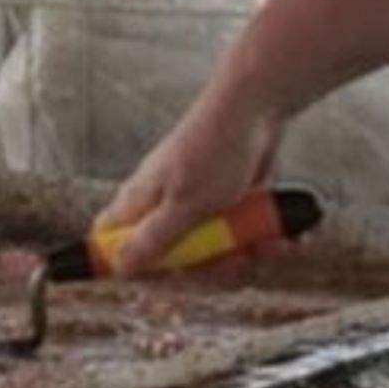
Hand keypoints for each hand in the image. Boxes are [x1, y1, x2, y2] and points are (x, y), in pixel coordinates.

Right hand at [94, 76, 283, 275]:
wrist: (257, 108)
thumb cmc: (215, 149)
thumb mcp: (184, 206)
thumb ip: (153, 239)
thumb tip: (120, 267)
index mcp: (139, 203)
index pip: (111, 242)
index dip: (128, 266)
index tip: (162, 279)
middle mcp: (162, 205)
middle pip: (171, 258)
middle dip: (208, 267)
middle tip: (230, 260)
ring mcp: (196, 202)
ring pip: (211, 249)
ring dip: (243, 253)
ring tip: (265, 242)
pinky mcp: (225, 199)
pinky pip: (236, 232)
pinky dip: (258, 236)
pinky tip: (277, 234)